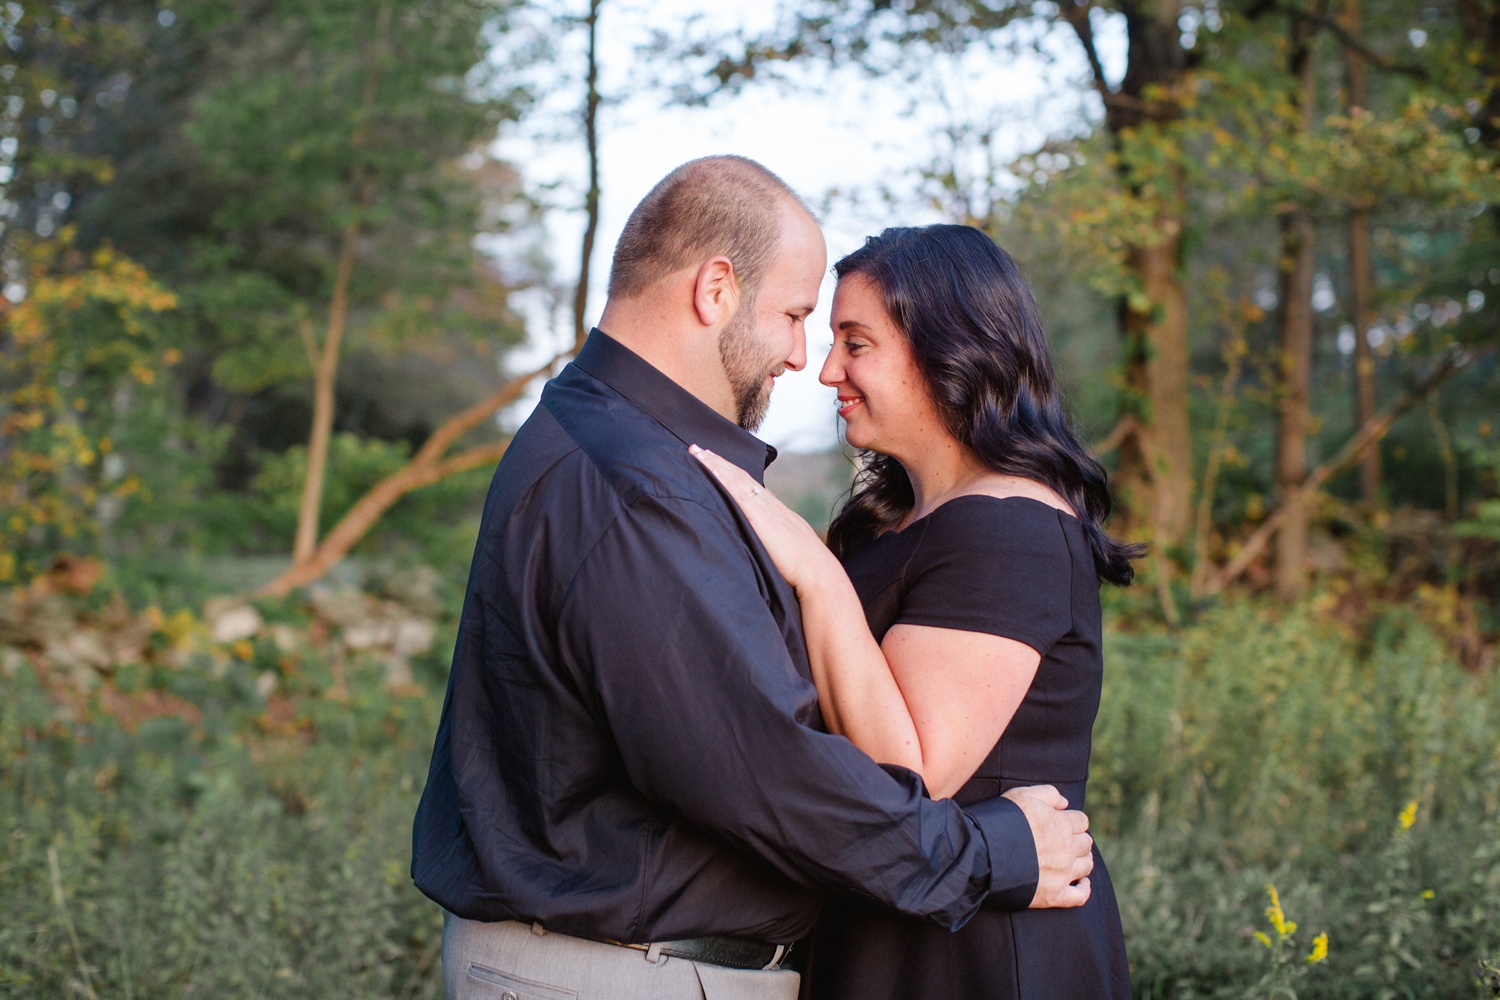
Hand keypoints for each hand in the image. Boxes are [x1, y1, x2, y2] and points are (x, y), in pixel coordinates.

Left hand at [689, 444, 834, 591]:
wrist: (816, 570)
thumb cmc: (802, 565)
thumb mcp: (785, 545)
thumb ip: (772, 538)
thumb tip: (761, 541)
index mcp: (775, 510)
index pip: (748, 484)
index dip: (730, 471)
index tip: (714, 461)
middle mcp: (769, 504)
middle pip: (740, 476)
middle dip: (718, 461)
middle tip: (697, 449)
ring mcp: (765, 508)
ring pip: (736, 479)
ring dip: (716, 465)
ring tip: (697, 453)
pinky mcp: (759, 517)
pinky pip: (738, 493)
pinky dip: (724, 479)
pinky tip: (711, 470)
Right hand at [1002, 784, 1093, 908]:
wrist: (984, 853)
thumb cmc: (1002, 820)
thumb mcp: (1023, 795)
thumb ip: (1048, 794)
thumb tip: (1065, 804)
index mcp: (1062, 825)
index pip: (1081, 821)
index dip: (1073, 820)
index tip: (1062, 823)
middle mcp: (1067, 849)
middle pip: (1086, 843)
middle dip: (1077, 839)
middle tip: (1065, 841)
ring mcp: (1062, 874)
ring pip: (1086, 866)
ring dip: (1082, 860)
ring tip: (1071, 859)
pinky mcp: (1054, 895)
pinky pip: (1080, 896)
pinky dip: (1084, 888)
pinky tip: (1081, 882)